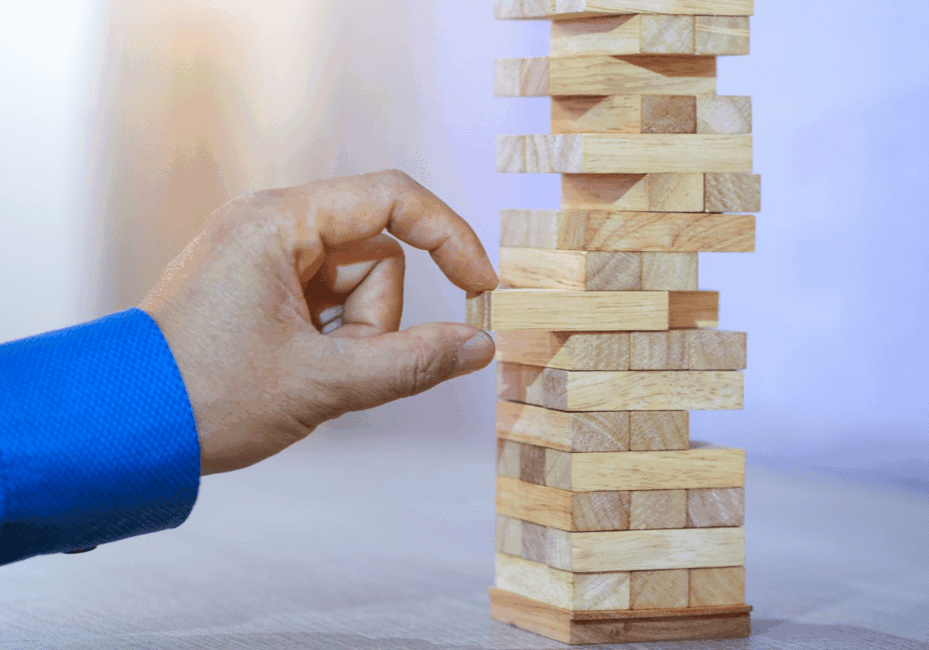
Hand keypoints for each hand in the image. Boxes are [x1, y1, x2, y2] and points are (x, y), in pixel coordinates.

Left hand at [139, 170, 497, 475]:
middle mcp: (270, 225)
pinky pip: (327, 300)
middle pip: (376, 255)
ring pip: (355, 283)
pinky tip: (293, 368)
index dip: (450, 237)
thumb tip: (481, 346)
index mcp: (277, 223)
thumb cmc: (207, 397)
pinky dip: (331, 338)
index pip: (393, 198)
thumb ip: (412, 363)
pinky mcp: (260, 285)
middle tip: (335, 367)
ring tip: (305, 373)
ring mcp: (263, 256)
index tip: (481, 287)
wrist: (122, 429)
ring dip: (353, 335)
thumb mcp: (322, 384)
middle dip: (375, 318)